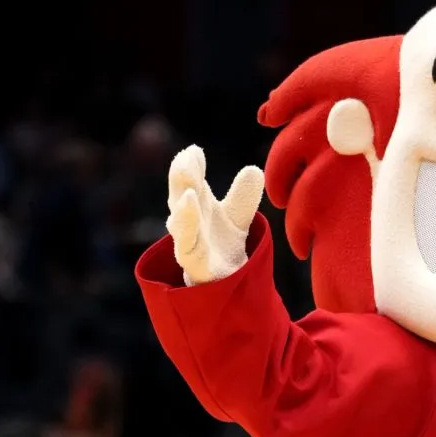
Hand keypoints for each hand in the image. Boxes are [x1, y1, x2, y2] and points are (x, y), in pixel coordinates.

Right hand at [166, 145, 264, 285]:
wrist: (227, 285)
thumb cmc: (223, 246)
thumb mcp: (237, 218)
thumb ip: (244, 197)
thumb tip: (254, 170)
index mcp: (198, 207)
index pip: (191, 182)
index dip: (191, 166)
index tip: (194, 151)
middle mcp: (189, 223)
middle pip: (182, 197)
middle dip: (182, 177)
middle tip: (187, 156)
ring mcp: (189, 245)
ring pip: (181, 224)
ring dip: (184, 208)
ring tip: (190, 191)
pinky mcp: (195, 266)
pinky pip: (189, 249)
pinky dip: (189, 235)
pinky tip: (192, 224)